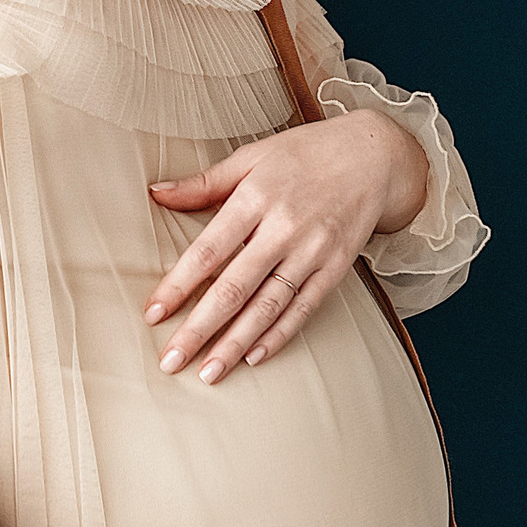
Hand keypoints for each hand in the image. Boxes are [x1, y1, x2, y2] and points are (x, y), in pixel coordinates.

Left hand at [145, 112, 427, 382]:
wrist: (373, 155)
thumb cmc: (304, 153)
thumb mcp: (251, 157)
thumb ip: (204, 182)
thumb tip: (155, 193)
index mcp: (255, 198)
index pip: (208, 250)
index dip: (178, 285)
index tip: (152, 315)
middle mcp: (283, 228)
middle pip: (235, 287)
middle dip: (200, 328)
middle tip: (171, 361)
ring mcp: (313, 251)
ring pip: (268, 306)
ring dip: (235, 343)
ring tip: (208, 373)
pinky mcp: (336, 267)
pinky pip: (303, 308)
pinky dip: (279, 334)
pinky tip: (254, 357)